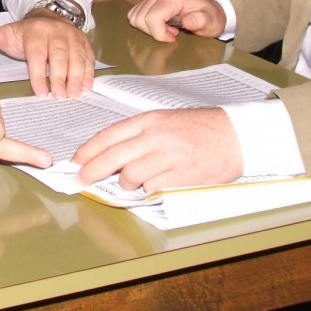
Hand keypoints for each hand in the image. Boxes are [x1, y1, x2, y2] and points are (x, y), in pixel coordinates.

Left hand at [0, 14, 94, 98]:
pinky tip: (87, 87)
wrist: (50, 16)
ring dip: (77, 77)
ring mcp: (73, 36)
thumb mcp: (8, 33)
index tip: (40, 92)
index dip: (39, 73)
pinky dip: (89, 72)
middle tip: (60, 96)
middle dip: (60, 77)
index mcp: (36, 32)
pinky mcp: (85, 42)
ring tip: (74, 94)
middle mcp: (56, 32)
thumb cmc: (27, 34)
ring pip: (77, 56)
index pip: (37, 54)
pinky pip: (89, 57)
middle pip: (59, 55)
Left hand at [73, 107, 242, 191]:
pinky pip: (151, 188)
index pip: (109, 135)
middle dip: (91, 171)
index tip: (76, 161)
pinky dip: (147, 190)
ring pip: (130, 175)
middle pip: (112, 157)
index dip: (88, 150)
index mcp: (149, 120)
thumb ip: (139, 135)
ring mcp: (167, 156)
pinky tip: (152, 186)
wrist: (234, 136)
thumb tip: (110, 154)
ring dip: (125, 183)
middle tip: (81, 180)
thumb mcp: (165, 121)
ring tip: (131, 182)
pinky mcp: (180, 176)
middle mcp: (155, 136)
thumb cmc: (200, 129)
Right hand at [128, 0, 225, 42]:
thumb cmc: (210, 17)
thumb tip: (185, 21)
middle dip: (154, 32)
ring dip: (149, 29)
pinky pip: (135, 15)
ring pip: (135, 17)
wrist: (210, 8)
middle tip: (172, 33)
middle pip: (140, 19)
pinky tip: (162, 25)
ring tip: (167, 28)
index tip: (174, 37)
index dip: (159, 34)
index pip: (152, 18)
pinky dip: (145, 24)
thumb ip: (200, 21)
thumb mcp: (211, 21)